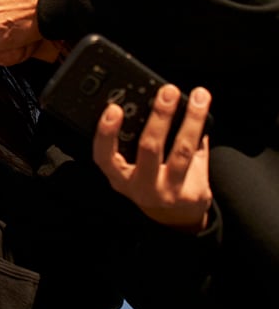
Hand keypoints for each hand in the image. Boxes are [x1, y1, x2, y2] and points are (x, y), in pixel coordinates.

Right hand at [93, 84, 212, 231]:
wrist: (176, 216)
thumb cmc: (152, 180)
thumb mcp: (133, 165)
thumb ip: (135, 138)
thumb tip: (148, 99)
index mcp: (118, 176)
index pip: (104, 155)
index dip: (106, 132)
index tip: (114, 108)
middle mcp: (140, 186)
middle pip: (149, 149)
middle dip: (159, 117)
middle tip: (167, 92)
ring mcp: (167, 191)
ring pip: (181, 151)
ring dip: (191, 120)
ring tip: (198, 98)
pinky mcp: (191, 193)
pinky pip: (199, 156)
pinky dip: (202, 132)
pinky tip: (206, 115)